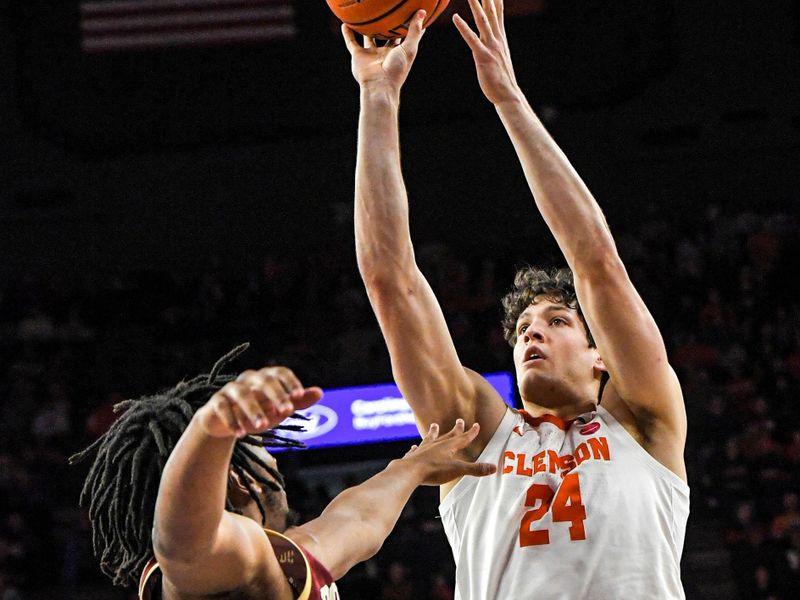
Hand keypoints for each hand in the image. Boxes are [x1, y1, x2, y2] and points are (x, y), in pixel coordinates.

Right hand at [197, 366, 322, 438]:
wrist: (225, 424)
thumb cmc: (258, 412)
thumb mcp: (278, 409)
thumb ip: (298, 401)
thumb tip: (320, 392)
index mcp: (265, 378)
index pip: (279, 372)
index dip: (290, 382)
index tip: (299, 396)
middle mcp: (248, 380)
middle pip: (263, 380)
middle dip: (275, 395)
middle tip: (286, 412)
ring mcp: (231, 390)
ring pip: (242, 393)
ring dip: (253, 409)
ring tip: (262, 426)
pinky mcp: (216, 402)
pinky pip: (222, 408)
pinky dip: (231, 420)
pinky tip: (240, 434)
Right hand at [341, 10, 426, 93]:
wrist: (379, 86)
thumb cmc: (397, 70)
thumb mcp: (409, 48)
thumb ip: (414, 31)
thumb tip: (423, 12)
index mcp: (398, 52)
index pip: (404, 37)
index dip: (408, 27)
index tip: (412, 15)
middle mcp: (384, 53)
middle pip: (386, 36)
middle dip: (387, 26)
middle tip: (388, 12)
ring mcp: (371, 54)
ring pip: (368, 38)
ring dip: (366, 29)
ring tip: (365, 16)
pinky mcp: (358, 56)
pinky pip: (351, 42)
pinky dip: (347, 34)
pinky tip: (345, 23)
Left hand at [402, 419, 496, 484]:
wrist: (409, 471)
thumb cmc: (434, 470)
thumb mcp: (457, 470)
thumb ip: (475, 469)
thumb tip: (493, 467)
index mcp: (448, 447)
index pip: (463, 438)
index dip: (471, 432)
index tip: (476, 425)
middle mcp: (436, 445)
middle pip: (448, 435)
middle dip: (456, 429)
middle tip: (459, 420)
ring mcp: (424, 449)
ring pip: (431, 438)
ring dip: (434, 432)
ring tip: (434, 425)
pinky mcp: (413, 456)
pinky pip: (416, 450)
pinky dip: (417, 448)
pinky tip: (414, 447)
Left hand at [453, 0, 520, 104]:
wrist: (507, 94)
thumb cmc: (501, 77)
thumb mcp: (499, 55)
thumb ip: (494, 43)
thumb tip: (491, 36)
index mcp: (500, 37)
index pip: (498, 11)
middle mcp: (497, 38)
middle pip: (491, 11)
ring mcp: (491, 47)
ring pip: (482, 20)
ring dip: (476, 5)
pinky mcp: (483, 57)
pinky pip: (472, 39)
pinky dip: (463, 27)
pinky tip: (456, 17)